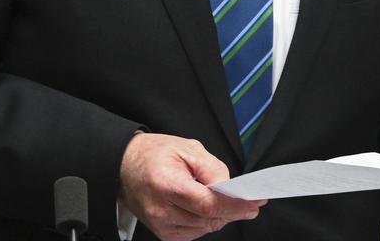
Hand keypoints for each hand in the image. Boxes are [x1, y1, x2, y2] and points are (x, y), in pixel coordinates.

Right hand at [118, 132, 264, 240]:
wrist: (124, 166)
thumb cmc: (154, 154)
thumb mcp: (187, 148)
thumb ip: (212, 168)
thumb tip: (229, 188)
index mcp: (166, 185)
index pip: (208, 204)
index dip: (235, 206)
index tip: (255, 203)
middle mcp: (162, 210)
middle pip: (209, 219)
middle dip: (232, 210)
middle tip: (247, 199)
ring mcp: (161, 226)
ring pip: (205, 228)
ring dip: (219, 215)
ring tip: (216, 196)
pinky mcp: (163, 234)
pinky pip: (195, 233)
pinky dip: (205, 221)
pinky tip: (202, 206)